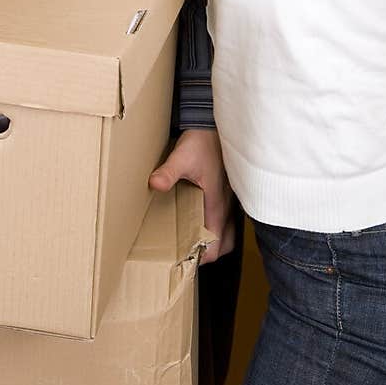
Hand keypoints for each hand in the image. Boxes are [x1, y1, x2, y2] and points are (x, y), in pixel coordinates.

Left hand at [149, 128, 234, 263]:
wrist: (214, 125)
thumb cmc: (202, 141)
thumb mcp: (182, 157)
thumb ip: (168, 172)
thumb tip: (155, 184)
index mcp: (217, 205)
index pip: (216, 244)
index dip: (203, 257)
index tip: (187, 259)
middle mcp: (227, 206)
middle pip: (225, 244)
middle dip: (210, 252)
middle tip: (190, 252)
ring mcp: (230, 200)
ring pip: (229, 232)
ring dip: (215, 239)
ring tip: (194, 239)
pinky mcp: (227, 192)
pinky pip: (228, 218)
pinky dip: (218, 225)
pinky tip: (201, 217)